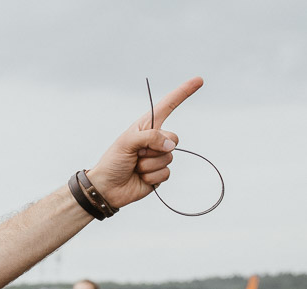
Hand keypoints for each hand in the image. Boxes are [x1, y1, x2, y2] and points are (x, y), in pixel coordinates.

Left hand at [86, 77, 203, 208]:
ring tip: (135, 167)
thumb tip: (171, 146)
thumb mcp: (127, 142)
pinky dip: (151, 176)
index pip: (168, 106)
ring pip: (168, 157)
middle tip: (136, 155)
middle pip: (173, 138)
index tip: (199, 80)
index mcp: (146, 127)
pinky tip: (140, 177)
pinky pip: (166, 173)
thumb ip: (150, 137)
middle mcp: (154, 140)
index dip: (183, 93)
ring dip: (149, 164)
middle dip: (154, 148)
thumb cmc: (112, 162)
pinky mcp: (159, 174)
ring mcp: (158, 157)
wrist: (106, 188)